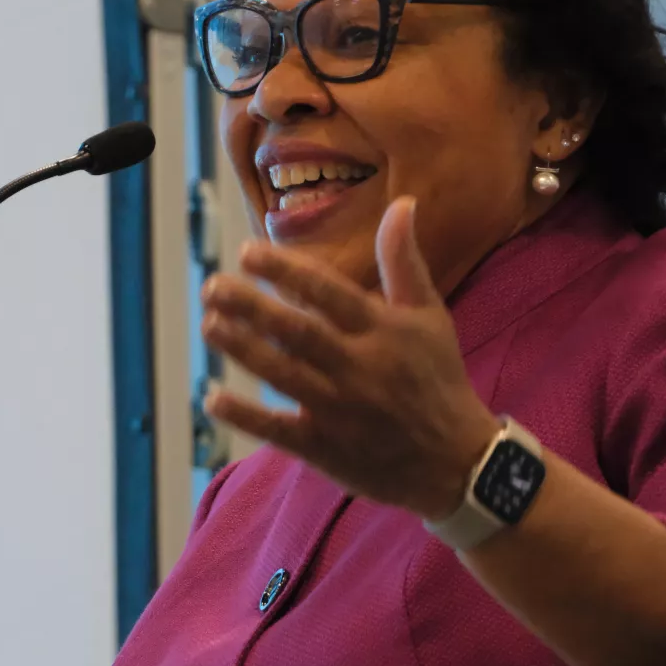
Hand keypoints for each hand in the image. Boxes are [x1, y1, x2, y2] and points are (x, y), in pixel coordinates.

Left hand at [200, 197, 501, 519]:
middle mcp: (360, 367)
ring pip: (283, 375)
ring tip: (209, 324)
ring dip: (243, 349)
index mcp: (383, 330)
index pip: (328, 293)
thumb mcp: (429, 316)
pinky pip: (278, 430)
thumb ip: (404, 261)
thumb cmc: (437, 378)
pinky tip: (212, 397)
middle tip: (212, 286)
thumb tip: (402, 203)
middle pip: (297, 332)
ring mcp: (340, 410)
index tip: (247, 252)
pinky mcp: (325, 448)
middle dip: (252, 307)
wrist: (456, 462)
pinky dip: (245, 416)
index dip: (286, 271)